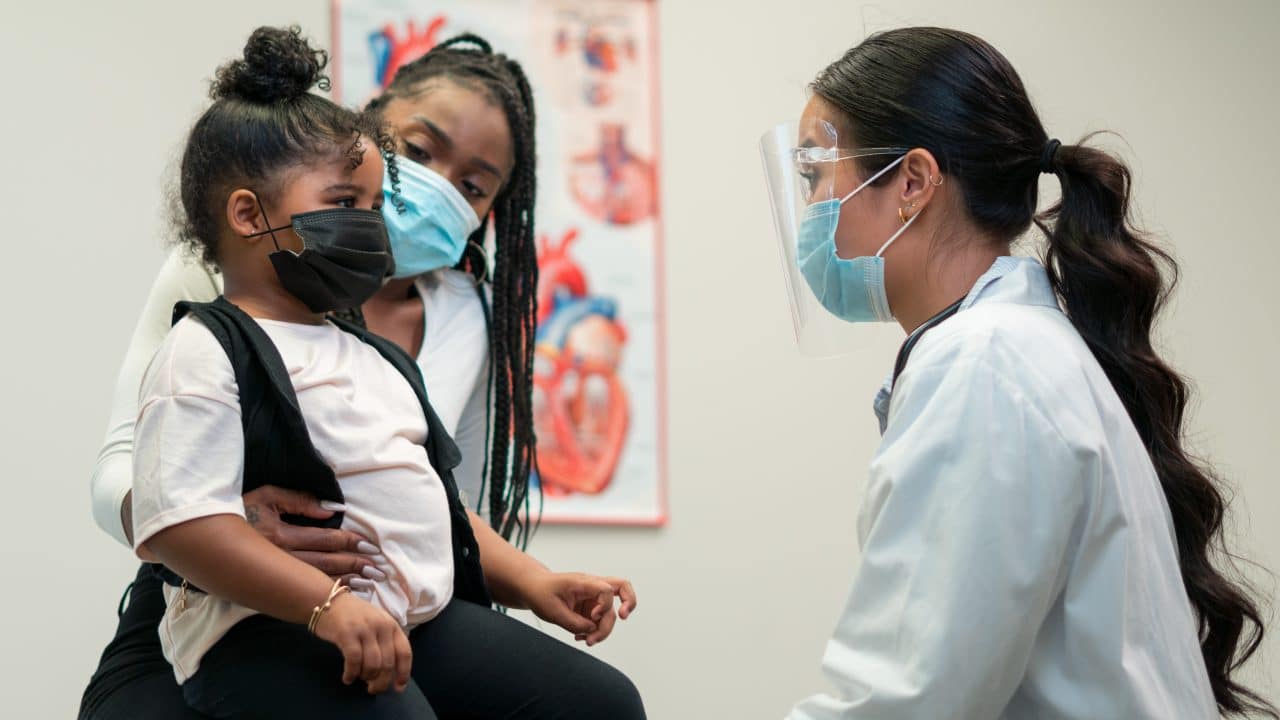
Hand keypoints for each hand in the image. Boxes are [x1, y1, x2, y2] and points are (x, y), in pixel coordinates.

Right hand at [242, 486, 379, 587]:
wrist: (206, 537)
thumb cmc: (241, 509)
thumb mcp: (267, 496)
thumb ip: (300, 501)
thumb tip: (332, 510)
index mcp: (281, 534)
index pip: (326, 539)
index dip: (351, 542)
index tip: (372, 546)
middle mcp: (280, 557)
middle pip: (326, 563)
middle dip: (355, 566)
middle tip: (379, 570)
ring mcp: (275, 573)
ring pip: (317, 580)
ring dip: (345, 582)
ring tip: (369, 583)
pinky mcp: (270, 583)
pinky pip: (303, 588)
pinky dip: (326, 590)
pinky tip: (343, 593)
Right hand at [313, 592, 411, 693]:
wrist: (327, 600)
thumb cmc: (353, 616)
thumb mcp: (376, 624)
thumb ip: (385, 644)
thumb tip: (388, 675)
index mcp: (392, 625)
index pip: (405, 652)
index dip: (403, 673)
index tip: (398, 688)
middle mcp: (381, 626)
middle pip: (388, 663)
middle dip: (381, 682)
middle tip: (372, 689)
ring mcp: (364, 629)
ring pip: (372, 665)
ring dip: (366, 677)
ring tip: (359, 678)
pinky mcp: (347, 634)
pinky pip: (354, 661)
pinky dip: (351, 674)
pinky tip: (347, 678)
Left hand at [523, 572, 636, 645]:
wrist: (533, 589)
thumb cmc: (541, 594)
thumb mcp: (553, 611)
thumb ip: (574, 623)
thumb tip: (591, 631)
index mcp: (584, 582)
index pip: (607, 589)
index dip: (605, 605)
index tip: (592, 616)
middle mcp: (593, 588)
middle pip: (623, 590)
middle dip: (627, 606)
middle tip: (623, 618)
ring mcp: (593, 599)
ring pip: (611, 613)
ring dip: (603, 630)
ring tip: (586, 641)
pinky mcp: (590, 609)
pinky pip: (600, 622)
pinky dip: (594, 632)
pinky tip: (580, 637)